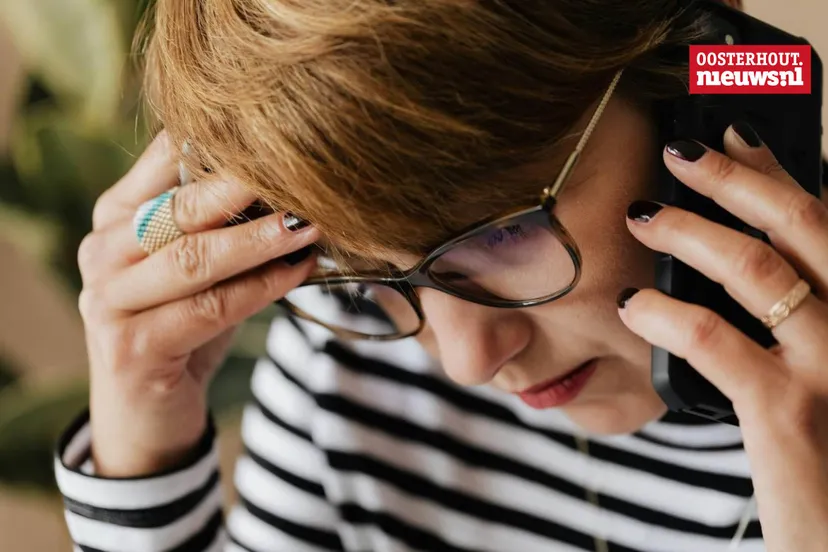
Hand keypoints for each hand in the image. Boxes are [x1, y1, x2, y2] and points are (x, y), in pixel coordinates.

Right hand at [78, 132, 317, 476]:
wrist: (146, 411)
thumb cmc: (181, 324)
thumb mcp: (196, 266)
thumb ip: (221, 224)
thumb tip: (293, 183)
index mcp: (115, 216)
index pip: (163, 160)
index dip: (219, 143)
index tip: (277, 131)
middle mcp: (102, 251)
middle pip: (179, 208)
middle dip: (243, 187)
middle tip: (300, 171)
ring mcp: (108, 301)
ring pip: (194, 259)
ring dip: (259, 240)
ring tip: (308, 224)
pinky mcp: (131, 348)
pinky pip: (208, 308)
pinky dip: (260, 288)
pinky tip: (297, 272)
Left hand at [618, 123, 827, 551]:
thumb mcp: (826, 371)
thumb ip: (795, 316)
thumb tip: (736, 261)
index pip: (824, 222)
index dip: (777, 172)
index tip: (733, 135)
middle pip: (803, 224)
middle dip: (735, 178)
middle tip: (680, 151)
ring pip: (756, 269)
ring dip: (689, 232)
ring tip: (643, 218)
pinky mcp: (788, 412)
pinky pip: (714, 340)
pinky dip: (665, 313)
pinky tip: (633, 306)